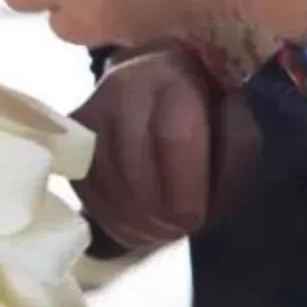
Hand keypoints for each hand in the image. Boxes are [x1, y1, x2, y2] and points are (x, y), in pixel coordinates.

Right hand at [73, 48, 216, 248]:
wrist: (157, 79)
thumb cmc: (204, 106)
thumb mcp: (235, 121)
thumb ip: (234, 155)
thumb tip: (208, 200)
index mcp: (171, 77)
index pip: (175, 137)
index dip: (187, 189)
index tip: (197, 219)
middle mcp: (121, 87)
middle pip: (134, 170)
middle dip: (159, 214)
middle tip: (179, 230)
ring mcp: (89, 112)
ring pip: (106, 185)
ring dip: (135, 222)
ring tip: (161, 230)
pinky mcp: (70, 138)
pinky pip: (85, 192)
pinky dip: (112, 220)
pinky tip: (137, 224)